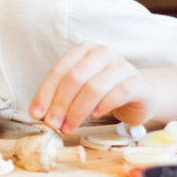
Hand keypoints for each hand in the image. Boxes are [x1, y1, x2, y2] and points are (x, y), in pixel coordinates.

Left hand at [29, 42, 156, 132]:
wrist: (139, 95)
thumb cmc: (104, 92)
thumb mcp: (78, 90)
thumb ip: (59, 97)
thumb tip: (39, 114)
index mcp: (83, 50)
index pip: (58, 71)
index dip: (45, 94)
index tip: (36, 114)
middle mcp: (103, 53)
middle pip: (74, 79)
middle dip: (60, 104)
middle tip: (53, 124)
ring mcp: (122, 66)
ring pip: (93, 88)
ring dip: (77, 111)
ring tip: (69, 126)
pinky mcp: (138, 82)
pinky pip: (117, 94)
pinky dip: (102, 107)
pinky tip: (95, 115)